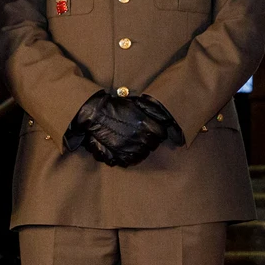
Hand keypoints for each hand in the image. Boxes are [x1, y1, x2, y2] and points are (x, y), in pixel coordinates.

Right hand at [66, 91, 180, 166]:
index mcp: (145, 123)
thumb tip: (170, 123)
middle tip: (140, 135)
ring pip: (143, 154)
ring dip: (140, 149)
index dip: (158, 131)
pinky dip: (130, 157)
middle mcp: (139, 136)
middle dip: (149, 140)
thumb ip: (155, 112)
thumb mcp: (138, 103)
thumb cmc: (116, 107)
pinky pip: (131, 161)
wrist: (94, 113)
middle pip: (153, 145)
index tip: (152, 129)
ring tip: (132, 142)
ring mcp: (129, 147)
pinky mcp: (119, 155)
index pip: (162, 133)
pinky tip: (126, 150)